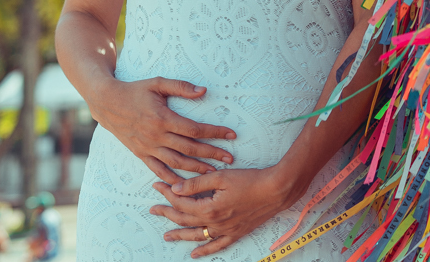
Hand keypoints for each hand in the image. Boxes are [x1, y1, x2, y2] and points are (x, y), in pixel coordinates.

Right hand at [90, 77, 235, 184]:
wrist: (107, 103)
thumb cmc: (135, 90)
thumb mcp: (158, 83)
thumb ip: (181, 87)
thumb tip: (204, 91)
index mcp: (163, 118)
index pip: (195, 129)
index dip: (215, 133)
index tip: (232, 135)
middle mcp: (156, 136)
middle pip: (189, 149)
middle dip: (212, 154)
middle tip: (230, 159)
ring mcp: (147, 147)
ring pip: (176, 163)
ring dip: (196, 169)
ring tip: (213, 172)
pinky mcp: (140, 154)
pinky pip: (158, 170)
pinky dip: (171, 179)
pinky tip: (184, 185)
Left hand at [150, 166, 306, 257]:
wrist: (275, 191)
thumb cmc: (251, 180)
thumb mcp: (221, 177)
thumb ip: (197, 184)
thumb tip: (175, 188)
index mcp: (209, 208)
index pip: (181, 202)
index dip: (168, 193)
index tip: (158, 185)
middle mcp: (214, 223)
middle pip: (184, 220)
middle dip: (167, 213)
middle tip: (154, 209)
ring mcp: (225, 230)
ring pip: (196, 235)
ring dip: (179, 235)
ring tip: (166, 236)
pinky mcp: (235, 233)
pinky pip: (216, 246)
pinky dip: (205, 251)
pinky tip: (195, 254)